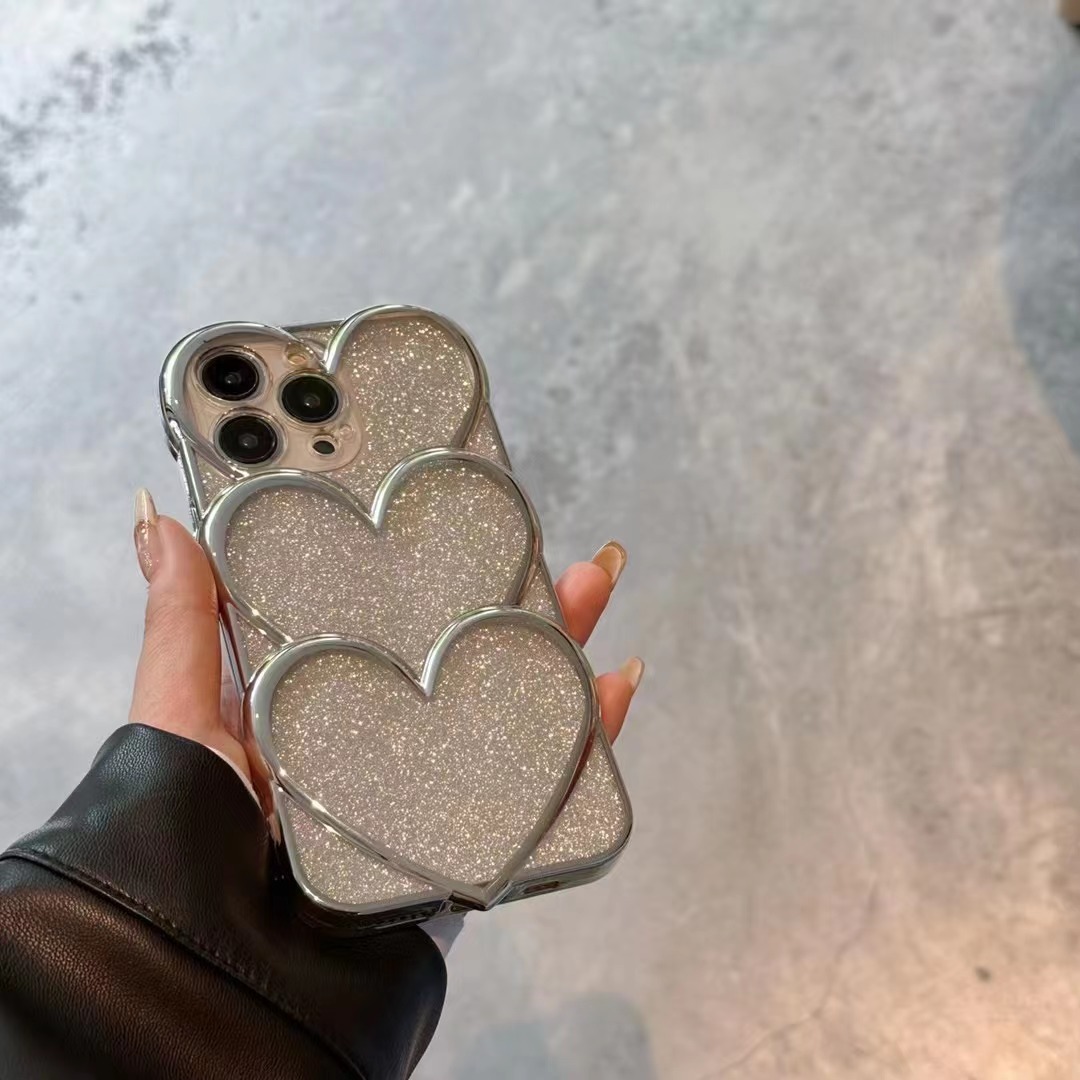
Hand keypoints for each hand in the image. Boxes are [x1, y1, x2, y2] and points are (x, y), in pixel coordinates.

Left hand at [128, 489, 643, 801]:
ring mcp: (429, 779)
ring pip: (508, 700)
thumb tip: (158, 520)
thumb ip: (181, 623)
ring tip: (586, 583)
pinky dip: (588, 736)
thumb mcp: (179, 715)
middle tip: (524, 524)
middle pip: (455, 647)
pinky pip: (543, 781)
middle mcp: (379, 732)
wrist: (231, 964)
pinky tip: (614, 684)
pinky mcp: (468, 829)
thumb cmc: (186, 832)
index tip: (438, 498)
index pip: (372, 611)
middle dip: (498, 586)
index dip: (409, 557)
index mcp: (314, 697)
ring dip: (555, 641)